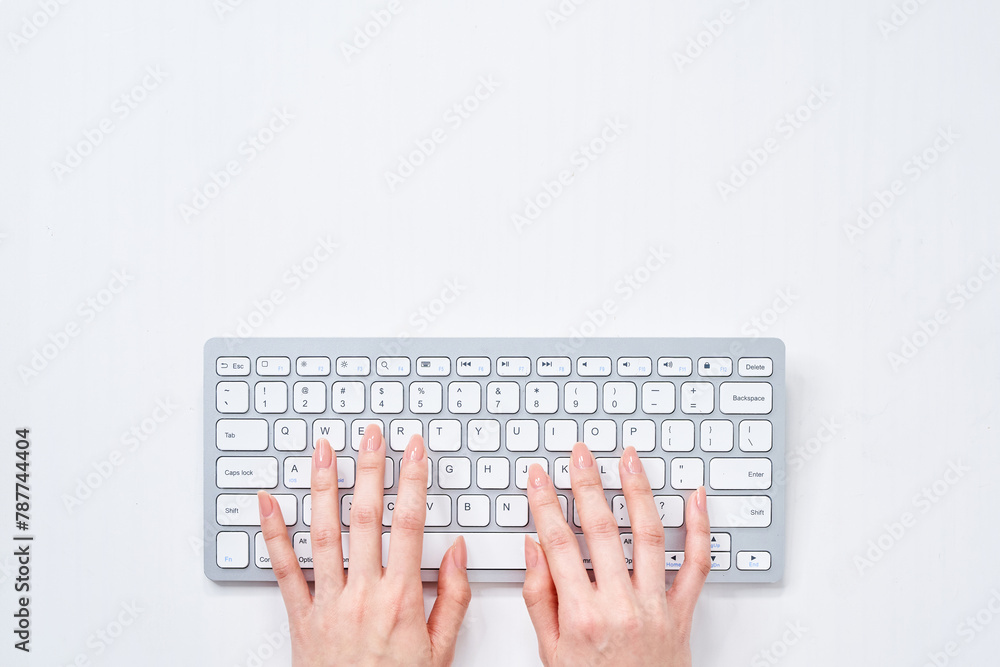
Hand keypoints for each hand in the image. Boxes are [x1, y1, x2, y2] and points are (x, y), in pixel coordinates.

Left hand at [258, 424, 470, 665]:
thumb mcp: (440, 651)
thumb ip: (452, 598)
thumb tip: (459, 551)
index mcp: (402, 597)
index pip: (409, 524)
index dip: (412, 480)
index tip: (414, 449)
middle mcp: (363, 592)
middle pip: (366, 517)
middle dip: (370, 468)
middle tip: (371, 433)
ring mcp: (328, 602)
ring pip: (324, 532)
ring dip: (324, 486)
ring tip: (324, 450)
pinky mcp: (300, 617)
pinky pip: (284, 569)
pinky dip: (273, 532)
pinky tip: (268, 501)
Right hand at [522, 443, 710, 666]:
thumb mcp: (551, 651)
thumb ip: (540, 597)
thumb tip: (533, 549)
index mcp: (581, 615)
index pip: (558, 542)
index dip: (545, 503)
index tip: (539, 477)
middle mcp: (619, 606)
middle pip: (602, 529)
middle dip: (588, 483)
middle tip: (581, 452)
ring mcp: (654, 607)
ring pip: (648, 536)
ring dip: (639, 491)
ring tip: (629, 460)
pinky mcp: (682, 613)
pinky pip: (696, 565)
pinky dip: (700, 529)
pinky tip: (694, 499)